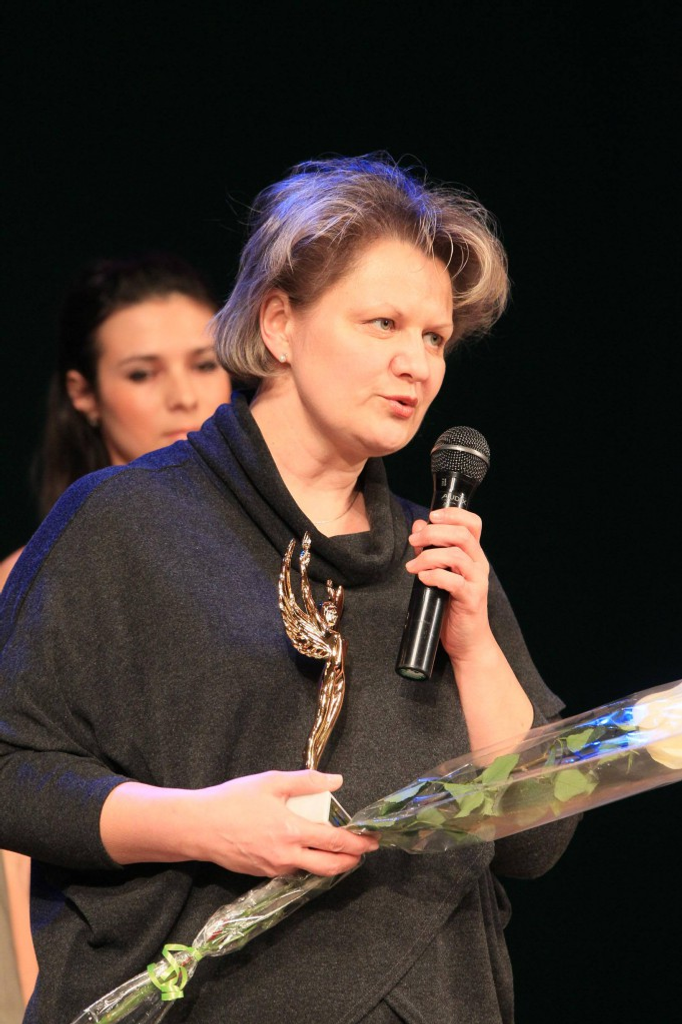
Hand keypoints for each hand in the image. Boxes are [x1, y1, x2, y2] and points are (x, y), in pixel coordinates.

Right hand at [182, 770, 377, 876]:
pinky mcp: (262, 874)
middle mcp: (287, 856)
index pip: (335, 842)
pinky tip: (306, 851)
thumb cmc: (233, 800)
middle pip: (329, 867)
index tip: (372, 841)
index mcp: (292, 832)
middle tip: (362, 852)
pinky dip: (305, 863)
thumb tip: (336, 780)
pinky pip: (291, 870)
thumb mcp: (271, 782)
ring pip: (310, 871)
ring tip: (336, 849)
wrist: (199, 827)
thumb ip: (306, 781)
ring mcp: (274, 869)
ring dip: (328, 863)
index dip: (358, 843)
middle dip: (350, 861)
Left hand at [406, 507, 492, 664]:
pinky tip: (423, 579)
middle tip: (412, 541)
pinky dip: (434, 575)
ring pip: (456, 555)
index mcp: (473, 555)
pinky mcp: (471, 598)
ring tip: (412, 567)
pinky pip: (454, 580)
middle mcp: (478, 564)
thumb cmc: (451, 608)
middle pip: (462, 534)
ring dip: (428, 556)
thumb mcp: (439, 574)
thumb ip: (430, 550)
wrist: (467, 643)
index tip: (431, 516)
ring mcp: (477, 581)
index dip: (453, 514)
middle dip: (432, 533)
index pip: (472, 523)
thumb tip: (418, 527)